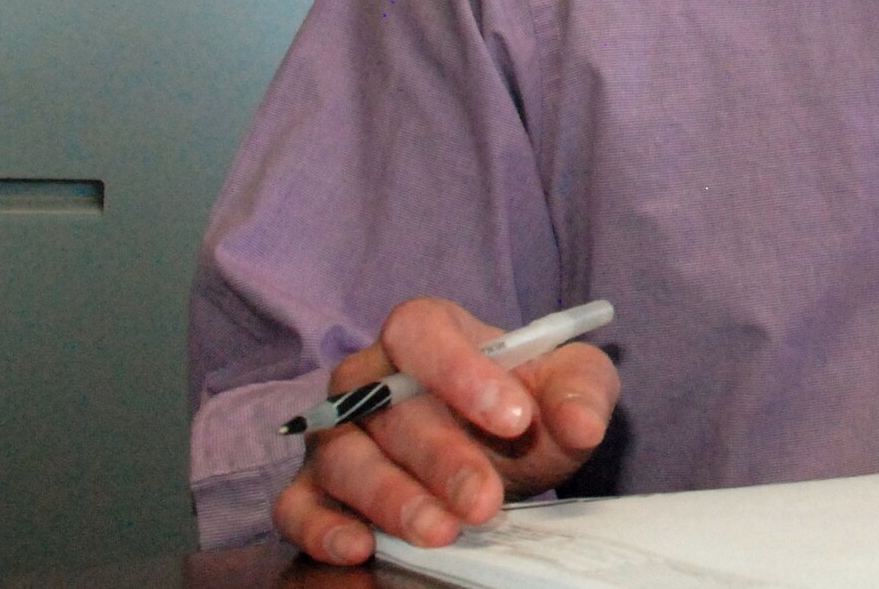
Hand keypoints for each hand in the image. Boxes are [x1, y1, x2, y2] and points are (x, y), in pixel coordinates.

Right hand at [271, 298, 620, 564]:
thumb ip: (580, 392)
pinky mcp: (315, 488)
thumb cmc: (525, 405)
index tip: (514, 417)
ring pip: (343, 459)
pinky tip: (360, 547)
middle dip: (440, 458)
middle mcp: (367, 377)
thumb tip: (582, 422)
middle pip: (387, 409)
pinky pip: (296, 506)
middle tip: (485, 501)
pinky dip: (319, 528)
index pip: (422, 333)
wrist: (499, 447)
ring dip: (391, 498)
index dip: (462, 372)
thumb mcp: (570, 386)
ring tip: (441, 531)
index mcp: (425, 331)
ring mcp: (336, 433)